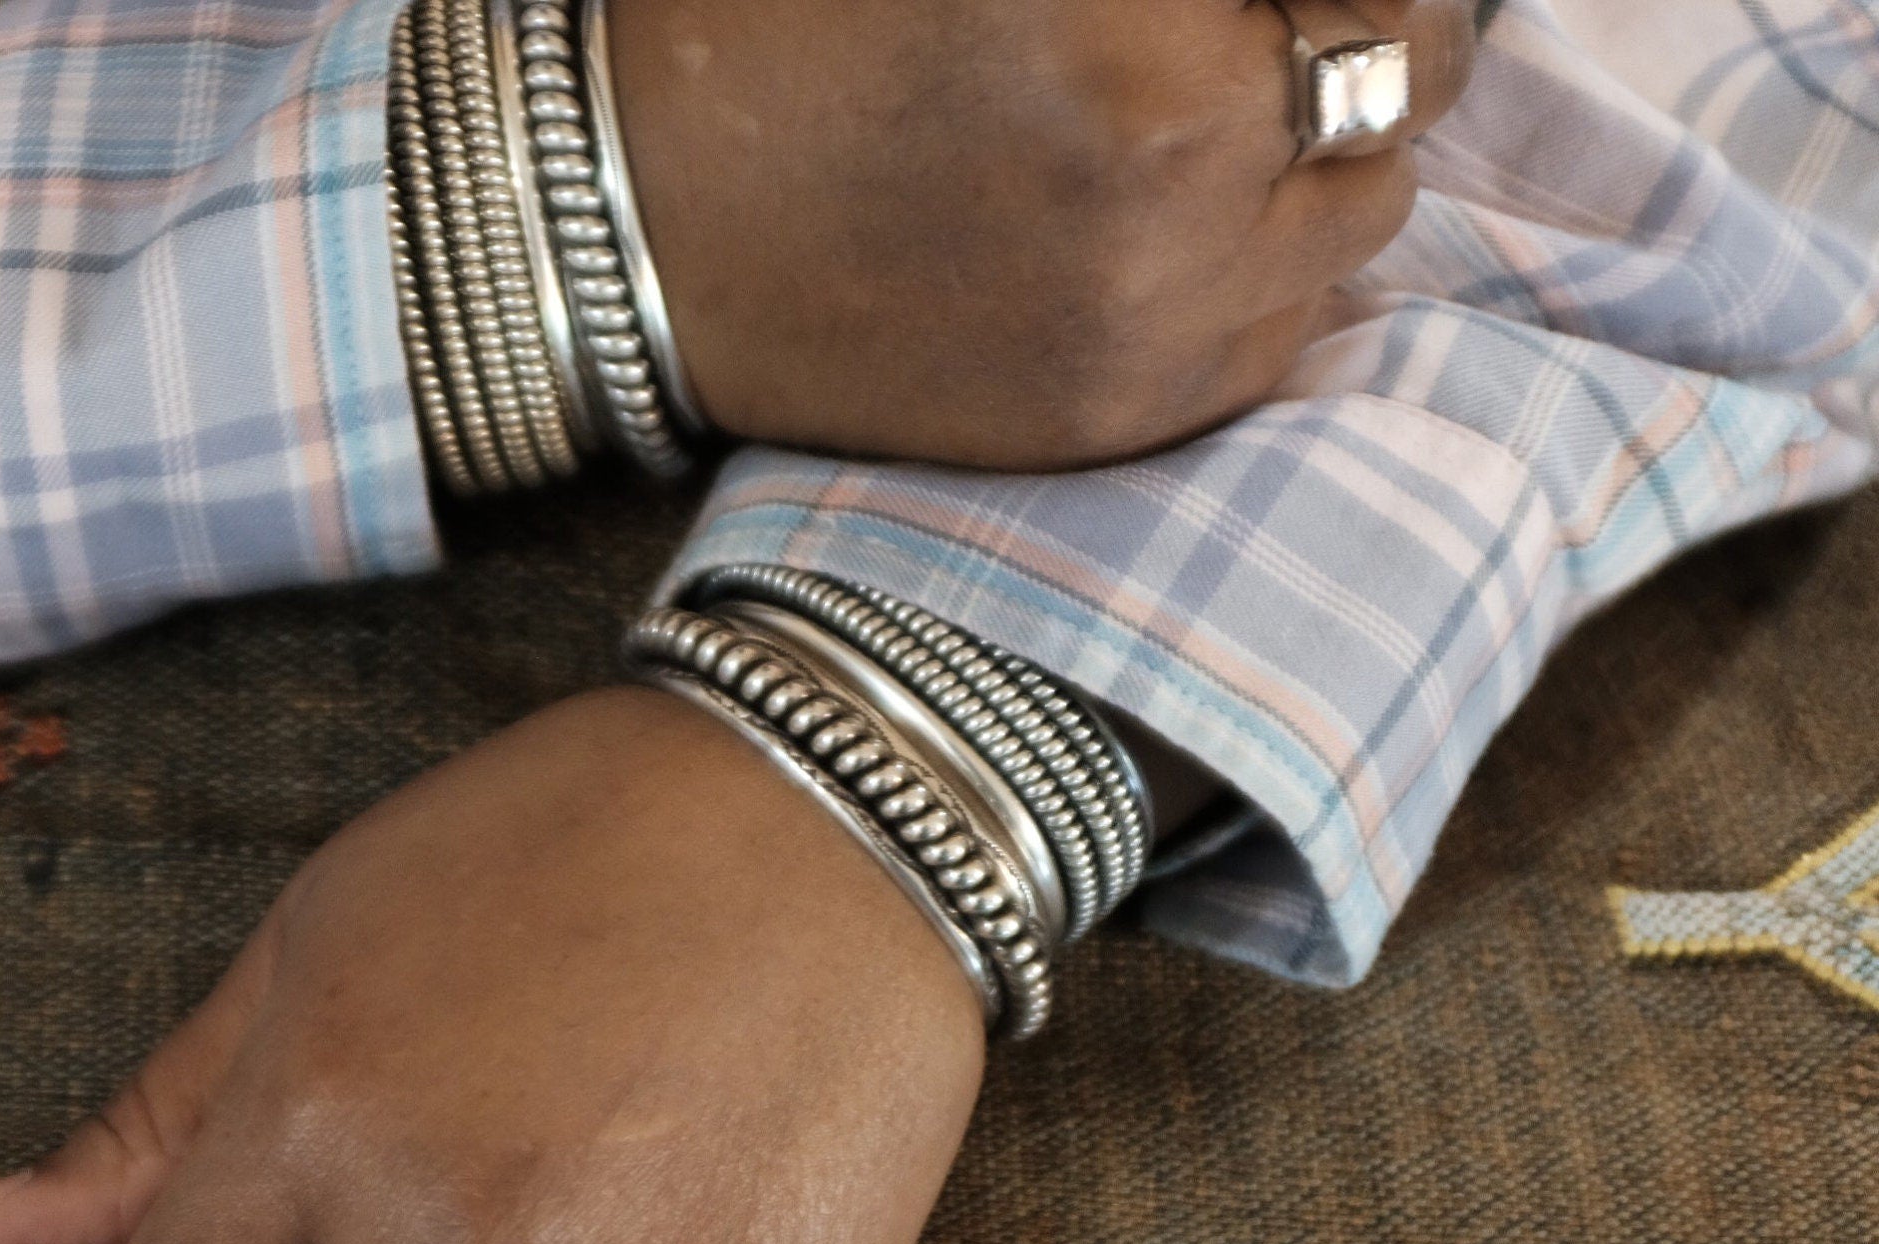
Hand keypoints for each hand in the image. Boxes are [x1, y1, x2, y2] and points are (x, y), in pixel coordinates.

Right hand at [612, 0, 1476, 467]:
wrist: (630, 230)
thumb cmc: (781, 29)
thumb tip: (1283, 1)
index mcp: (1141, 26)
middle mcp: (1183, 164)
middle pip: (1405, 66)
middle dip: (1345, 20)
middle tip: (1249, 21)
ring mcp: (1163, 311)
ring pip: (1371, 204)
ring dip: (1317, 146)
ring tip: (1203, 120)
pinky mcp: (1125, 411)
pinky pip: (1286, 325)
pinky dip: (1258, 265)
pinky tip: (1155, 229)